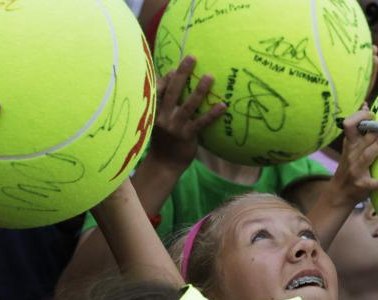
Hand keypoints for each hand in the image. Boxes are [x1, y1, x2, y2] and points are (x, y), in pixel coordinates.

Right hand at [149, 55, 226, 171]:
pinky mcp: (187, 136)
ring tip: (210, 77)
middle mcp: (163, 117)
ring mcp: (175, 126)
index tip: (176, 66)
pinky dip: (212, 114)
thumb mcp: (160, 119)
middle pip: (173, 91)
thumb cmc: (165, 137)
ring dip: (200, 90)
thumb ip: (164, 102)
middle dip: (182, 73)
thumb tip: (172, 77)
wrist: (164, 164)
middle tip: (192, 57)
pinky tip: (223, 106)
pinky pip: (201, 123)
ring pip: (189, 105)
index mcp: (155, 110)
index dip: (167, 77)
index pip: (159, 89)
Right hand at [330, 106, 377, 206]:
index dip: (361, 116)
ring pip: (367, 156)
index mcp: (350, 144)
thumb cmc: (349, 166)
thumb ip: (359, 129)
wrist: (338, 194)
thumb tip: (365, 104)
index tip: (373, 114)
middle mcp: (352, 155)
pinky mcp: (362, 185)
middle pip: (363, 138)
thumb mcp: (351, 146)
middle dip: (377, 128)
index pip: (349, 124)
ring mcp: (356, 170)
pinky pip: (371, 184)